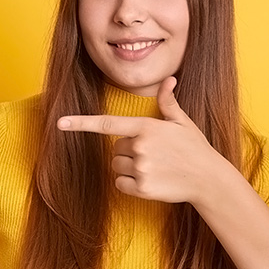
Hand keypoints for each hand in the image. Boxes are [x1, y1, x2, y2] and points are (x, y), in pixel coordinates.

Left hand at [57, 77, 226, 203]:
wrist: (208, 179)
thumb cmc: (194, 148)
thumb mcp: (183, 122)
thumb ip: (168, 102)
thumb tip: (169, 79)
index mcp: (146, 126)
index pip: (106, 124)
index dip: (81, 123)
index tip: (60, 123)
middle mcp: (140, 146)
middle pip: (115, 148)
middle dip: (128, 150)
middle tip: (152, 154)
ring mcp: (140, 169)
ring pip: (116, 166)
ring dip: (129, 167)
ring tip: (154, 167)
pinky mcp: (142, 189)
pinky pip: (120, 184)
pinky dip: (129, 184)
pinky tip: (150, 181)